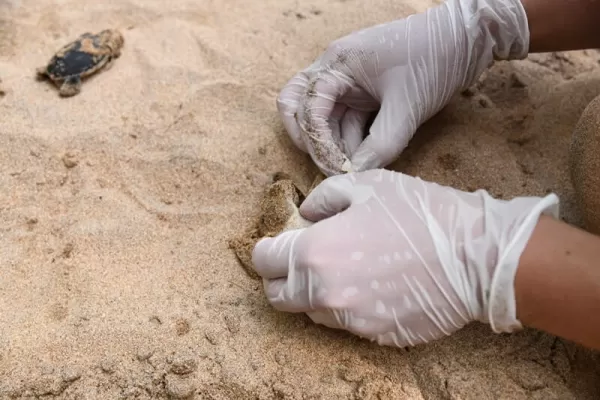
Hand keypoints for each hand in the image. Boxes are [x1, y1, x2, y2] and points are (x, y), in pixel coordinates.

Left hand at [251, 170, 558, 346]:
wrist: (475, 256)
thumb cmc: (420, 214)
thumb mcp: (367, 184)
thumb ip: (324, 197)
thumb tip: (307, 214)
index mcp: (316, 253)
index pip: (265, 262)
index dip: (266, 252)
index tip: (273, 247)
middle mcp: (325, 293)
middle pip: (279, 297)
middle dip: (282, 278)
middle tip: (299, 262)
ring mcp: (351, 320)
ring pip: (311, 313)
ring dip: (315, 294)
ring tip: (343, 271)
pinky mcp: (376, 336)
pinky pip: (347, 324)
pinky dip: (348, 307)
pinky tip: (373, 286)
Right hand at [276, 0, 529, 175]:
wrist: (467, 39)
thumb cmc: (435, 58)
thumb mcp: (408, 106)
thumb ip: (382, 144)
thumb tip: (359, 176)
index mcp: (337, 64)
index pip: (306, 105)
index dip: (317, 141)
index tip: (337, 168)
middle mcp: (335, 71)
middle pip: (300, 108)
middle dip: (310, 140)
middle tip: (330, 167)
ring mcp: (349, 83)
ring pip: (325, 120)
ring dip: (335, 146)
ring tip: (353, 170)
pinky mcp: (365, 94)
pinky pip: (347, 121)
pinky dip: (351, 141)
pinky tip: (364, 159)